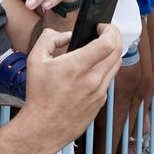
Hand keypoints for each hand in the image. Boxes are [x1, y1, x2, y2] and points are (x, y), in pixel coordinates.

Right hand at [21, 25, 121, 147]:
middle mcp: (92, 80)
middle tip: (105, 32)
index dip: (110, 30)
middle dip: (114, 36)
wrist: (43, 127)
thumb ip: (50, 39)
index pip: (108, 43)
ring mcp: (99, 92)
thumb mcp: (35, 59)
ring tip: (101, 47)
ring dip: (112, 52)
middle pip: (117, 51)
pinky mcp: (100, 102)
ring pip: (116, 65)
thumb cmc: (39, 95)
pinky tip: (94, 68)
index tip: (101, 26)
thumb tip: (66, 35)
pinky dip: (105, 69)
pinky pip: (109, 79)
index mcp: (76, 67)